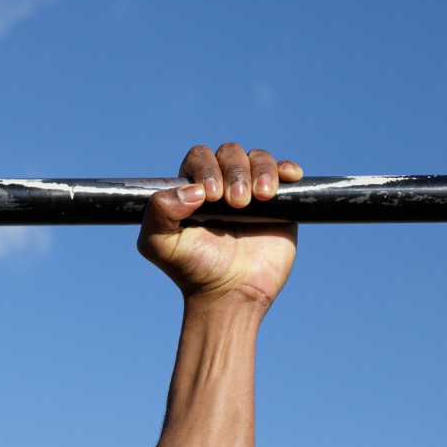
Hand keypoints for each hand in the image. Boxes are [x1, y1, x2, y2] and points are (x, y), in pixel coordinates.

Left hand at [137, 143, 302, 305]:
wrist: (231, 294)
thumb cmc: (193, 269)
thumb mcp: (159, 244)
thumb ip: (158, 213)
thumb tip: (191, 190)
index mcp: (193, 188)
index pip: (200, 157)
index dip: (206, 168)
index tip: (212, 197)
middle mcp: (222, 184)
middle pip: (230, 153)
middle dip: (234, 171)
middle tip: (237, 203)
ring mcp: (252, 191)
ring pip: (258, 158)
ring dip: (261, 170)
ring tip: (261, 198)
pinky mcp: (279, 203)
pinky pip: (284, 173)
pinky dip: (286, 169)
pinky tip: (288, 176)